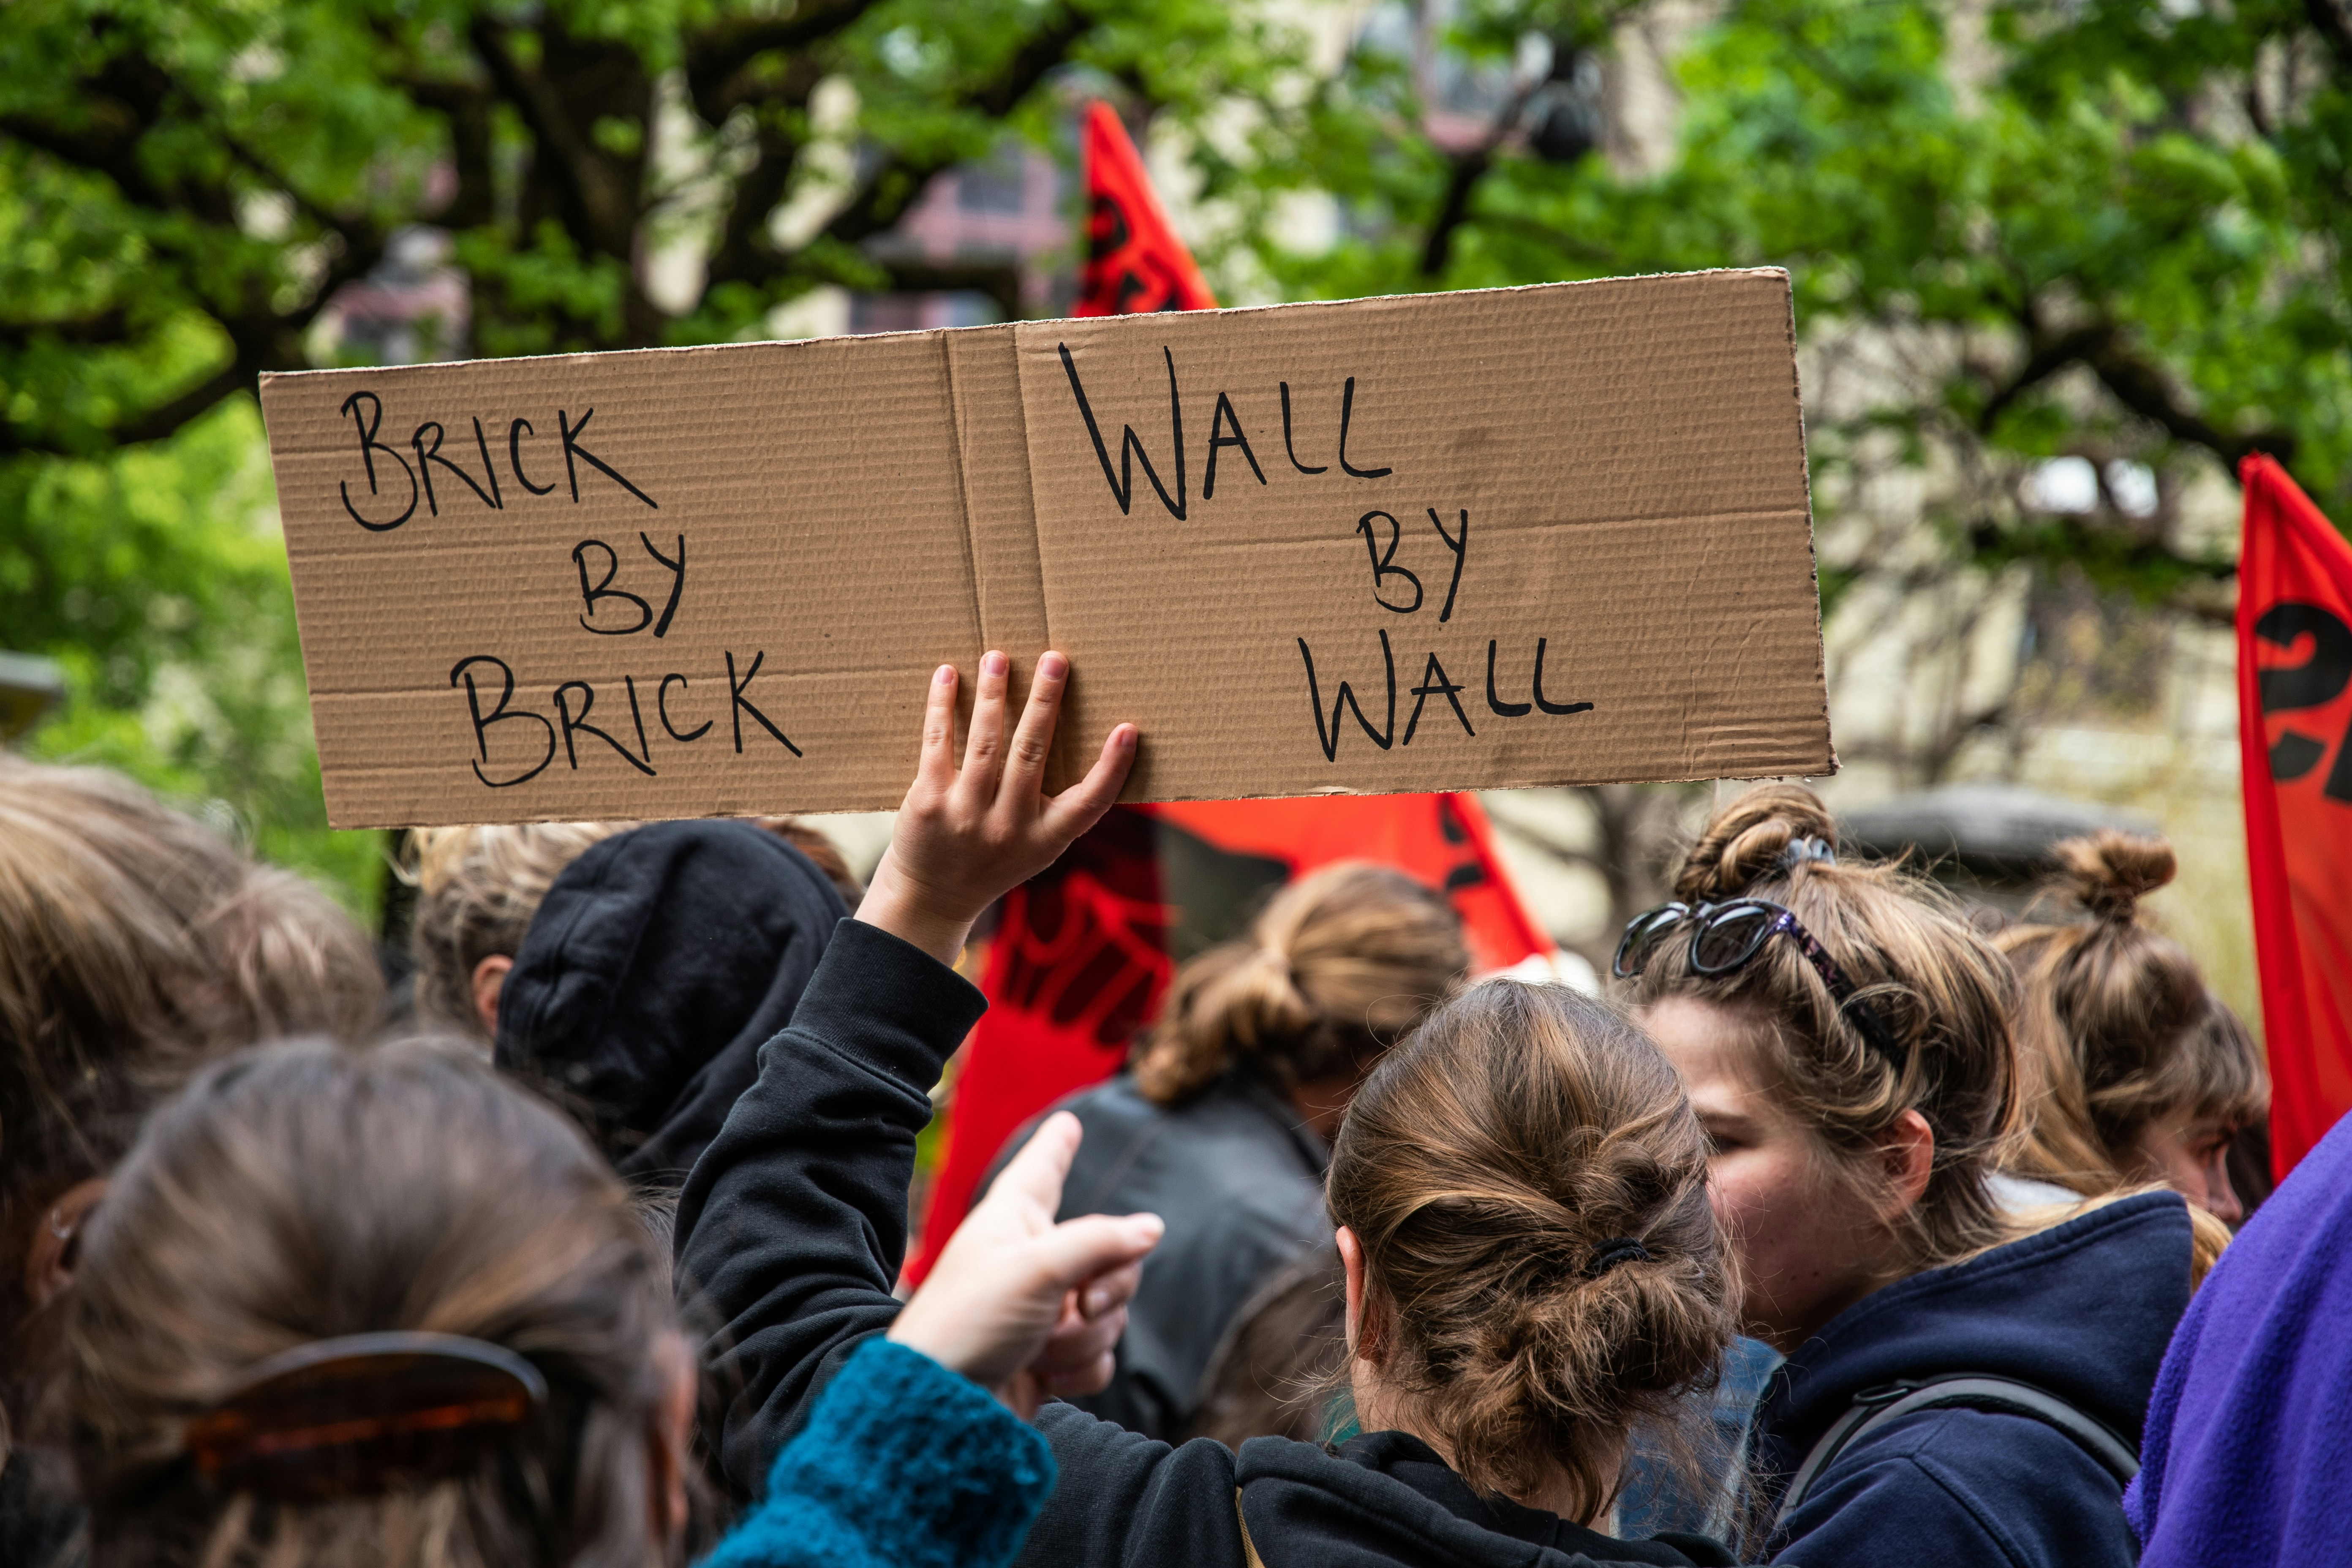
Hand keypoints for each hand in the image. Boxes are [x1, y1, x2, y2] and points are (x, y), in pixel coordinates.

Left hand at [858, 650, 1136, 962]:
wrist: (932, 897)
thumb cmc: (995, 858)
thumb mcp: (1037, 845)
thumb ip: (1060, 806)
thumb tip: (1099, 745)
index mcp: (1046, 838)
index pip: (1090, 803)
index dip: (1113, 766)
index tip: (1128, 728)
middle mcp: (1009, 828)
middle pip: (1032, 755)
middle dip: (1045, 702)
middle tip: (1055, 659)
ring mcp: (966, 816)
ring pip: (985, 743)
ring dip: (995, 694)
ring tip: (998, 657)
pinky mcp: (928, 803)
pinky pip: (938, 744)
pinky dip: (943, 707)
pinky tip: (948, 676)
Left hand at [890, 1112, 1162, 1416]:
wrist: (940, 1407)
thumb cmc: (970, 1321)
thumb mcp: (1037, 1267)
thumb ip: (1101, 1242)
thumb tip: (1152, 1228)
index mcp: (1014, 1219)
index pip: (1042, 1169)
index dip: (1056, 1146)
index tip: (1067, 1123)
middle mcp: (1031, 1260)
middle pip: (1109, 1255)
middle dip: (1106, 1289)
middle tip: (1079, 1304)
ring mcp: (1042, 1311)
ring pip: (1108, 1312)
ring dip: (1083, 1337)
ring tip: (1041, 1348)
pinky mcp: (1049, 1358)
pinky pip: (1099, 1355)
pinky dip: (1080, 1368)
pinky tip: (1046, 1376)